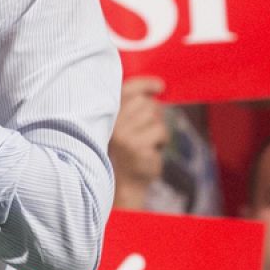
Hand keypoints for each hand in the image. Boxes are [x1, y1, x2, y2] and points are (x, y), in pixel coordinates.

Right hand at [109, 77, 167, 207]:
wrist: (123, 184)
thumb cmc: (126, 152)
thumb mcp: (124, 126)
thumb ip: (134, 106)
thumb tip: (157, 88)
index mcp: (108, 115)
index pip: (127, 90)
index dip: (145, 85)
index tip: (160, 86)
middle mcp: (113, 124)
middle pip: (148, 105)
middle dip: (154, 116)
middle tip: (146, 131)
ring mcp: (125, 136)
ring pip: (157, 120)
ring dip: (158, 132)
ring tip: (146, 144)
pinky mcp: (138, 148)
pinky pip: (162, 135)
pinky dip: (161, 144)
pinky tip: (150, 153)